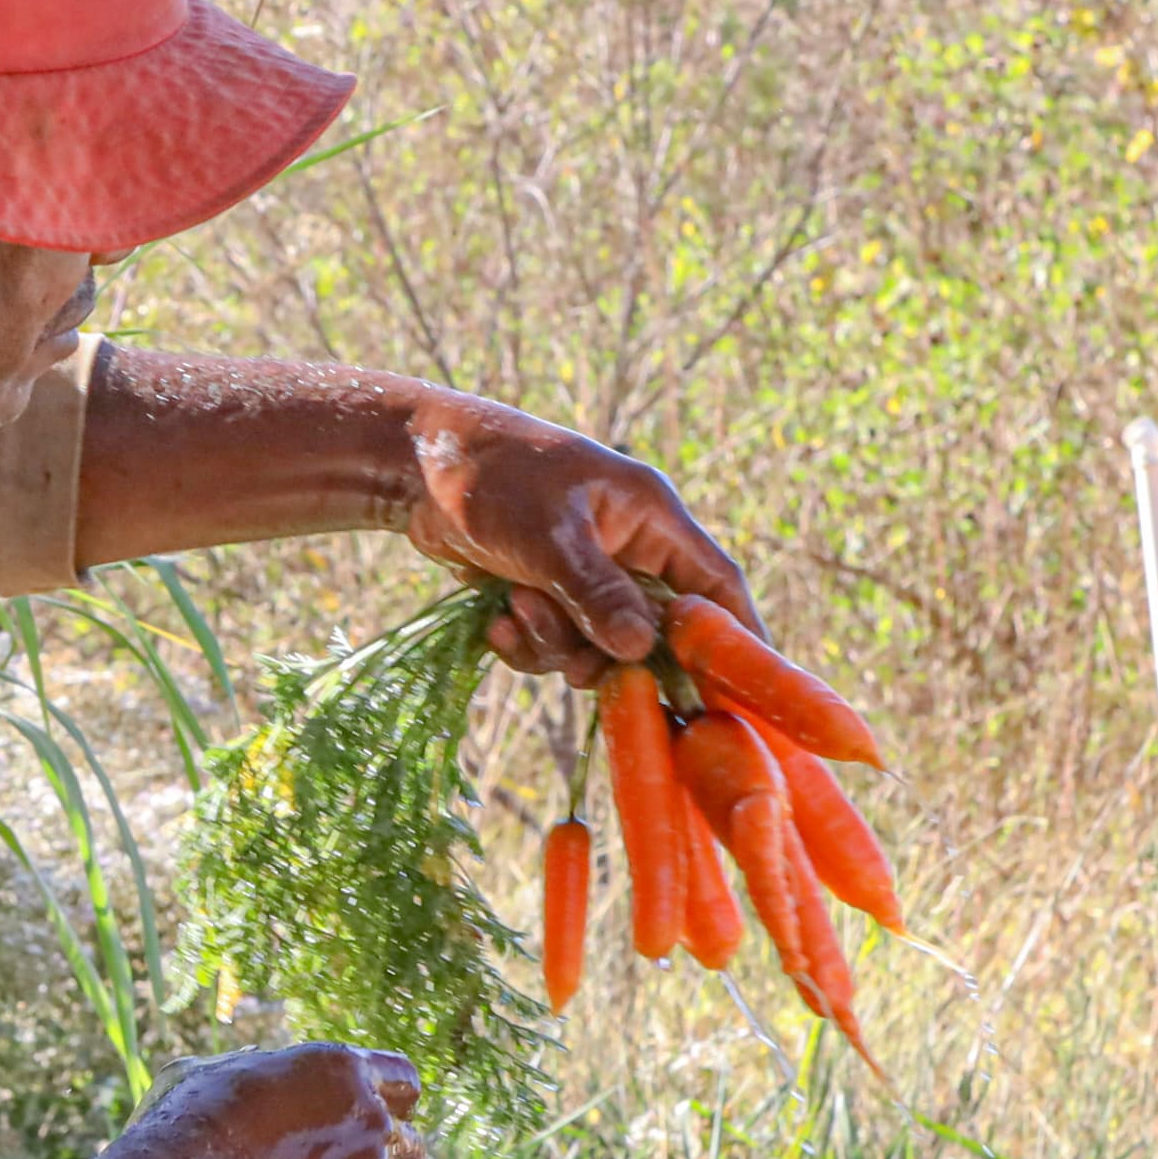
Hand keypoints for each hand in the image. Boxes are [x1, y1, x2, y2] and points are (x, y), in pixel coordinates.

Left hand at [398, 394, 760, 682]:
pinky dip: (526, 642)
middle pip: (653, 632)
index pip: (715, 584)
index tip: (743, 695)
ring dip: (556, 644)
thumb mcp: (548, 535)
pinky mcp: (545, 592)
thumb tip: (640, 652)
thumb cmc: (491, 477)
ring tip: (516, 609)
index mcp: (649, 517)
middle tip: (577, 666)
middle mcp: (627, 548)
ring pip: (597, 646)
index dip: (735, 638)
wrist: (414, 463)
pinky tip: (495, 619)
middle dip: (611, 654)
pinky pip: (553, 643)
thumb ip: (596, 593)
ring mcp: (585, 573)